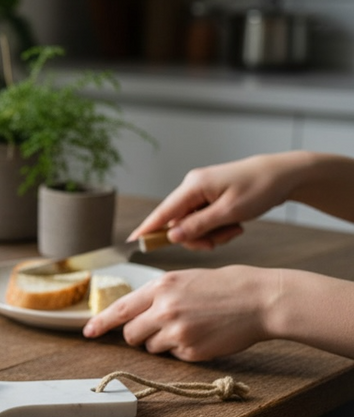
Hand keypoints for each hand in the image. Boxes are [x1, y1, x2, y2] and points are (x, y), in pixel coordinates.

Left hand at [82, 266, 278, 361]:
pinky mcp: (191, 351)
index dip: (101, 323)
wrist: (261, 300)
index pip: (120, 309)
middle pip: (131, 334)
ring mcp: (177, 332)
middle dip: (139, 335)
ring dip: (164, 342)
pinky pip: (175, 356)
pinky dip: (184, 350)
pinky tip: (204, 335)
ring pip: (152, 347)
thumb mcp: (186, 279)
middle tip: (159, 327)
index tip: (88, 332)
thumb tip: (135, 314)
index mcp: (161, 286)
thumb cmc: (226, 286)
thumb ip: (158, 295)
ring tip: (191, 326)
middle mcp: (164, 309)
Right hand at [128, 154, 297, 250]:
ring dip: (210, 234)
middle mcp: (192, 187)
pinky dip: (217, 228)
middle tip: (218, 242)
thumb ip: (198, 225)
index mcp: (193, 186)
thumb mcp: (230, 212)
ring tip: (233, 230)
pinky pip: (203, 220)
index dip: (147, 228)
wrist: (285, 174)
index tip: (132, 241)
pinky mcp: (211, 197)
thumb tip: (172, 236)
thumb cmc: (260, 188)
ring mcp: (202, 192)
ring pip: (192, 224)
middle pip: (178, 222)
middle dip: (196, 237)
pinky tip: (234, 225)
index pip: (163, 211)